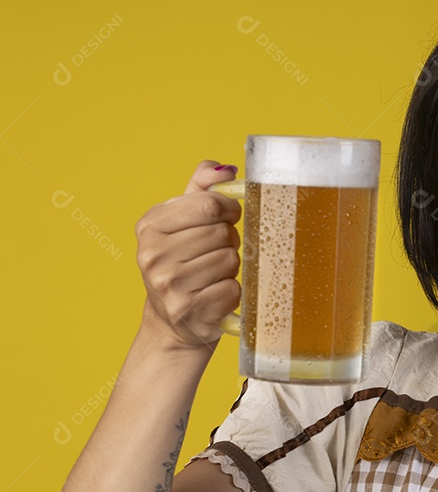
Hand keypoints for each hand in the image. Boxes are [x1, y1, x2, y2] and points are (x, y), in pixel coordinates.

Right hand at [135, 161, 242, 348]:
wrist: (172, 322)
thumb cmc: (183, 262)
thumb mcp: (182, 221)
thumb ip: (201, 188)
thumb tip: (226, 169)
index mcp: (150, 226)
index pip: (209, 204)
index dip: (229, 210)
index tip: (228, 218)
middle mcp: (153, 255)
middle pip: (222, 233)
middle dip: (230, 241)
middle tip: (217, 251)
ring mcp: (169, 286)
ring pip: (230, 260)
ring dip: (231, 268)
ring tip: (213, 274)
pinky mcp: (190, 311)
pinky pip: (233, 289)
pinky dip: (233, 292)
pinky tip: (215, 295)